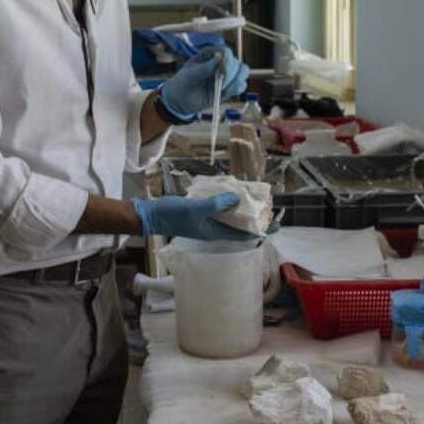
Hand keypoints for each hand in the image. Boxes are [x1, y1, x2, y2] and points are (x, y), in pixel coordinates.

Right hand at [130, 193, 256, 240]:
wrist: (151, 214)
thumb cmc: (173, 216)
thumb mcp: (196, 209)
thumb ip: (216, 204)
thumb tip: (236, 199)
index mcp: (215, 233)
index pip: (242, 235)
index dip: (258, 231)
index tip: (273, 225)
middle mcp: (214, 228)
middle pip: (237, 223)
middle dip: (251, 215)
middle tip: (263, 202)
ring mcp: (207, 220)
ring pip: (228, 213)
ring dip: (238, 204)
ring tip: (249, 192)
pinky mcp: (200, 211)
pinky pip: (217, 206)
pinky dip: (224, 198)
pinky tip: (228, 188)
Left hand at [161, 46, 248, 119]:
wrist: (182, 99)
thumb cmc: (183, 83)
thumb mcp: (189, 75)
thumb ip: (204, 68)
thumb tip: (218, 59)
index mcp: (210, 53)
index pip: (226, 52)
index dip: (226, 62)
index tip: (220, 73)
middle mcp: (221, 61)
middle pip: (237, 62)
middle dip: (230, 75)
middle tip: (220, 84)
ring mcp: (228, 73)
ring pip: (243, 72)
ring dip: (236, 82)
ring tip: (222, 89)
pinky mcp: (230, 86)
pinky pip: (242, 85)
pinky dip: (236, 89)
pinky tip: (224, 93)